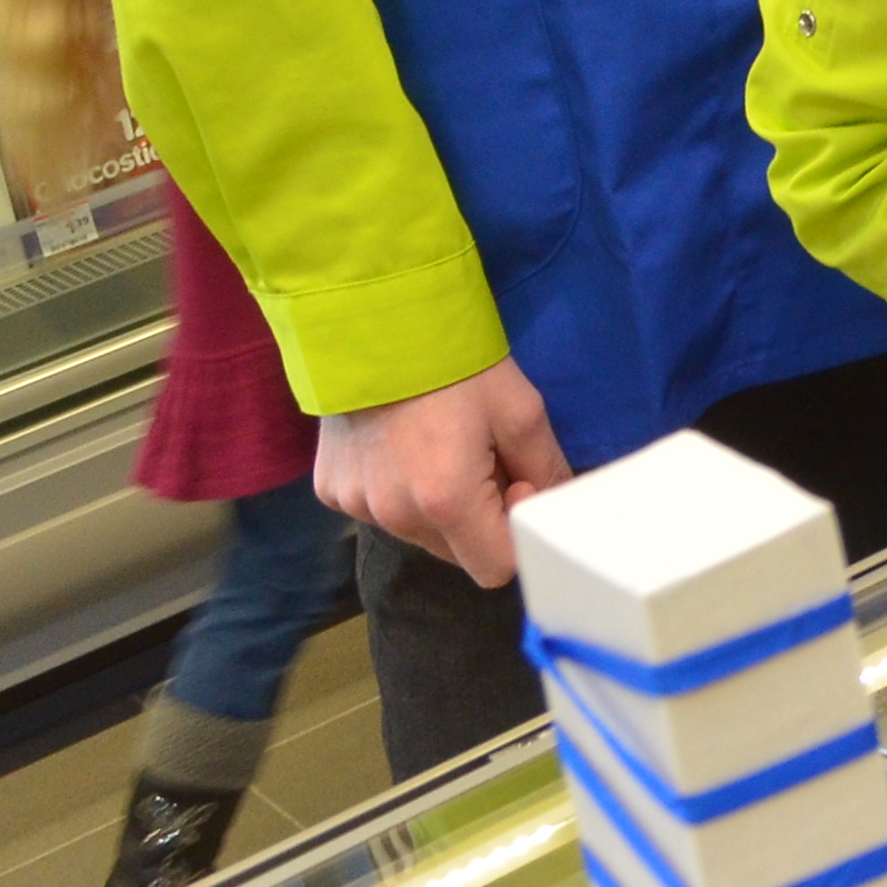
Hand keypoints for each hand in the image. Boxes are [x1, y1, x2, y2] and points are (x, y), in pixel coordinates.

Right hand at [313, 358, 570, 585]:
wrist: (374, 318)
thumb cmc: (457, 361)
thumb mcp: (520, 409)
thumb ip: (546, 469)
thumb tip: (556, 506)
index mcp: (447, 501)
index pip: (494, 569)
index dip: (514, 531)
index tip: (515, 480)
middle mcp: (395, 516)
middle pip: (455, 552)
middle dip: (479, 518)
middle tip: (482, 456)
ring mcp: (355, 505)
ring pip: (416, 533)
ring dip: (437, 506)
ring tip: (440, 444)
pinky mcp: (329, 490)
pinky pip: (377, 510)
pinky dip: (396, 490)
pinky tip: (400, 443)